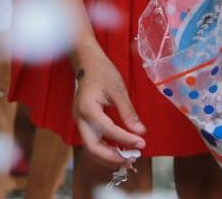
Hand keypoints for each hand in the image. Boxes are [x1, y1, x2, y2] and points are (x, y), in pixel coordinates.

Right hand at [72, 49, 146, 168]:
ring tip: (127, 158)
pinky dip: (104, 150)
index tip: (142, 143)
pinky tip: (118, 151)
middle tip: (132, 158)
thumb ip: (128, 112)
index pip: (109, 130)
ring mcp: (79, 122)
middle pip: (93, 148)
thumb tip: (140, 132)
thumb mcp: (118, 90)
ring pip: (91, 149)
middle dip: (113, 157)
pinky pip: (91, 142)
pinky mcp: (82, 123)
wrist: (86, 62)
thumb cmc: (102, 72)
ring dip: (108, 157)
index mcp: (88, 109)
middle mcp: (79, 119)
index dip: (126, 139)